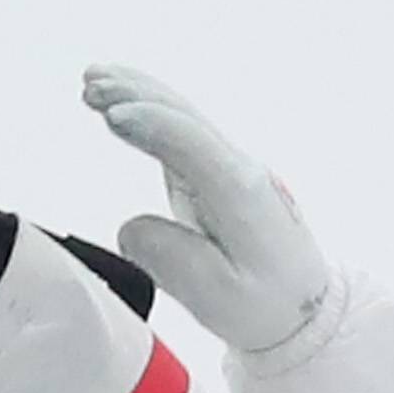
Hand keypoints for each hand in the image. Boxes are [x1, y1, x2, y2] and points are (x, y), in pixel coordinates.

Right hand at [83, 64, 340, 354]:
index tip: (110, 116)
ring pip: (180, 118)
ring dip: (137, 95)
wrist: (303, 310)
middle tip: (90, 86)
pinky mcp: (216, 178)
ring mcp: (228, 170)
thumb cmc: (264, 306)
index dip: (151, 125)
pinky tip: (118, 104)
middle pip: (184, 117)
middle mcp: (237, 170)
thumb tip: (130, 227)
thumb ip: (168, 259)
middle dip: (135, 95)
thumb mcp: (215, 297)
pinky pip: (178, 134)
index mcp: (241, 194)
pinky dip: (147, 115)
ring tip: (91, 82)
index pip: (193, 143)